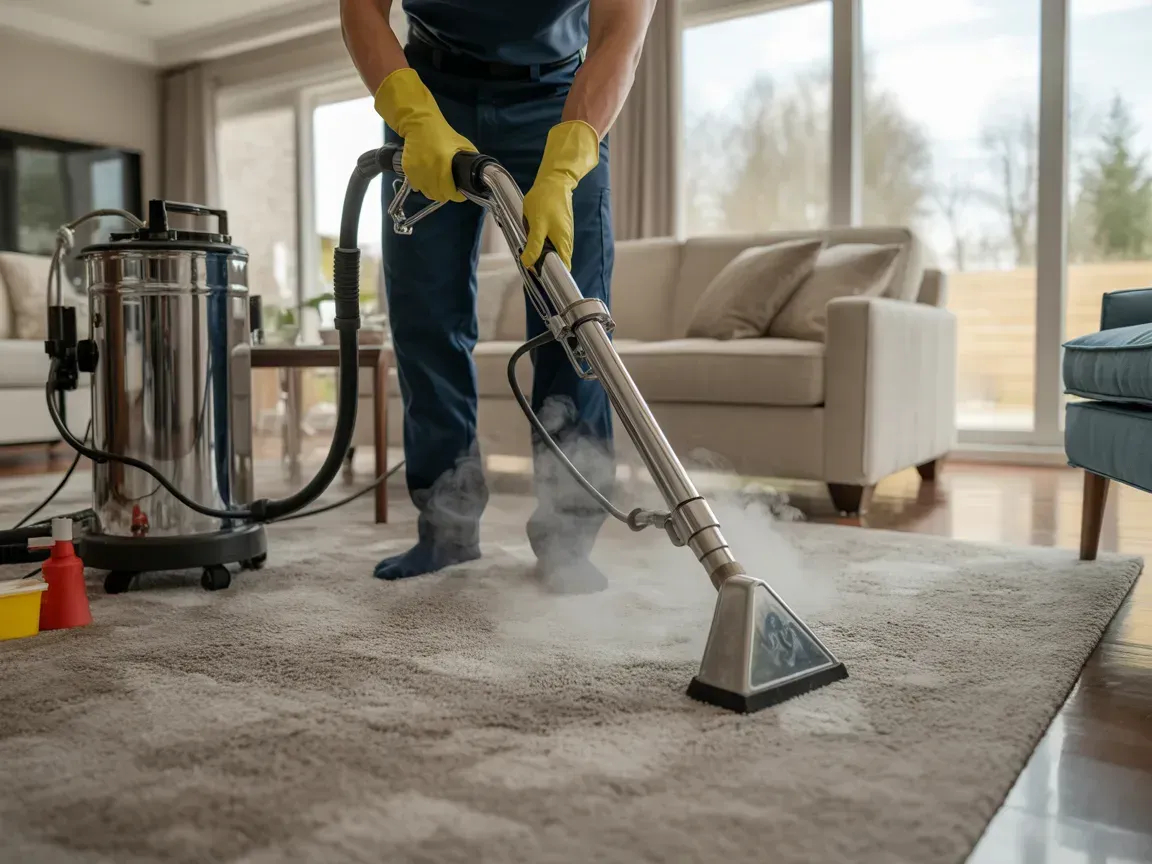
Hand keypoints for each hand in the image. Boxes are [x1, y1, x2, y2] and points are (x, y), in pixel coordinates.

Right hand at [373, 68, 474, 202]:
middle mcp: (429, 170)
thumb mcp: (463, 144)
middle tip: (450, 188)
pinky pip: (418, 187)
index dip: (458, 195)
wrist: (420, 124)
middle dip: (447, 194)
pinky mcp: (408, 171)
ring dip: (435, 192)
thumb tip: (476, 176)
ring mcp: (417, 172)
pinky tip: (428, 179)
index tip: (461, 192)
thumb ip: (470, 160)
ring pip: (428, 193)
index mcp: (444, 164)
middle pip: (439, 196)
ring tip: (439, 184)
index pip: (451, 192)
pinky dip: (424, 186)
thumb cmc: (444, 134)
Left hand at [521, 121, 599, 269]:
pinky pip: (549, 242)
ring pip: (552, 252)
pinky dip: (540, 245)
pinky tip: (531, 240)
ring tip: (527, 253)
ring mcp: (562, 235)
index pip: (564, 268)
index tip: (540, 279)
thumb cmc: (546, 201)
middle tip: (527, 264)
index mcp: (563, 243)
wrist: (554, 181)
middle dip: (543, 265)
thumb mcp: (537, 225)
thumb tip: (529, 263)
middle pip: (557, 262)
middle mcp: (565, 241)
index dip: (553, 276)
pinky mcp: (558, 228)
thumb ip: (534, 245)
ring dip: (540, 254)